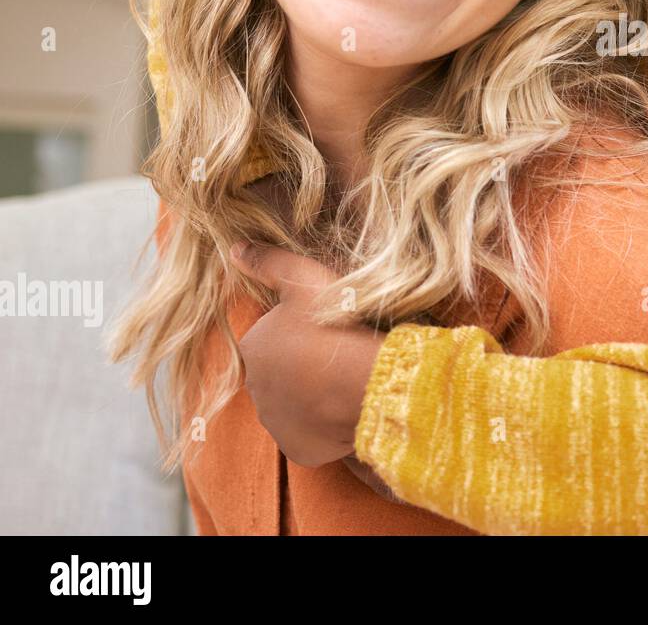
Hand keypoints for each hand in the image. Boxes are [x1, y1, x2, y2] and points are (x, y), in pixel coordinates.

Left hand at [229, 241, 386, 469]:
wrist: (366, 382)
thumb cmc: (336, 324)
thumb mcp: (304, 279)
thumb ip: (268, 261)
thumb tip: (232, 247)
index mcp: (254, 347)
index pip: (271, 337)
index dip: (299, 331)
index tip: (326, 326)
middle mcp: (256, 389)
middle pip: (280, 373)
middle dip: (302, 366)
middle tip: (337, 353)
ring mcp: (277, 423)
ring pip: (293, 405)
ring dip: (311, 397)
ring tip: (344, 382)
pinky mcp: (299, 449)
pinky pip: (310, 435)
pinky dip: (323, 426)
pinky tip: (345, 409)